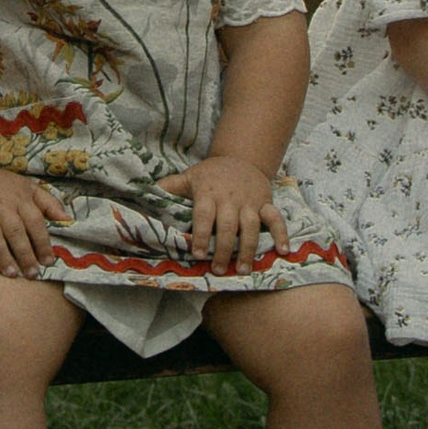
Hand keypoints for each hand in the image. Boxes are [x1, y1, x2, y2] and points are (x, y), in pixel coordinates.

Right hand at [0, 165, 63, 276]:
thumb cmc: (4, 187)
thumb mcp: (29, 187)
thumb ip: (49, 203)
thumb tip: (67, 219)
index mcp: (21, 199)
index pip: (35, 222)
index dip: (42, 243)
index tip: (48, 261)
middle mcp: (2, 206)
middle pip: (15, 232)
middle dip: (25, 254)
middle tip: (32, 274)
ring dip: (3, 255)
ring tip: (11, 274)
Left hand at [158, 155, 290, 269]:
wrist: (242, 158)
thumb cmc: (211, 174)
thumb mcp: (189, 176)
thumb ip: (169, 187)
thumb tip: (145, 193)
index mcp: (209, 193)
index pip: (203, 215)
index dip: (200, 234)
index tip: (196, 253)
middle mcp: (230, 198)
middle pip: (228, 226)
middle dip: (223, 249)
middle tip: (218, 270)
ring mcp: (250, 201)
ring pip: (250, 226)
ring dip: (248, 249)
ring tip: (243, 270)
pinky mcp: (266, 203)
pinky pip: (276, 219)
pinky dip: (281, 234)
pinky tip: (282, 251)